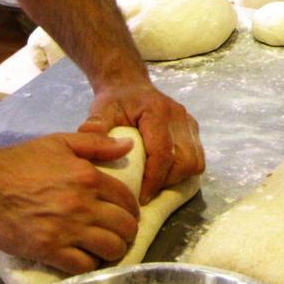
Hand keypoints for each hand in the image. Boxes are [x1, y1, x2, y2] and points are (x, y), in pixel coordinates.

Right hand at [0, 132, 138, 274]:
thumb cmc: (21, 161)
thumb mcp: (61, 142)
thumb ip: (97, 144)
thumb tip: (128, 145)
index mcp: (89, 177)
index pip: (127, 200)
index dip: (131, 210)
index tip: (126, 215)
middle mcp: (84, 204)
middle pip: (124, 227)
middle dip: (126, 232)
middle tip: (119, 234)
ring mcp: (67, 229)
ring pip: (109, 249)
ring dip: (112, 251)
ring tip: (105, 249)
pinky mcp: (49, 250)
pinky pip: (83, 266)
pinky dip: (89, 265)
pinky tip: (84, 259)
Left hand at [79, 82, 203, 203]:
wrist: (129, 85)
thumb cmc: (115, 101)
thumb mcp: (102, 110)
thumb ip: (96, 126)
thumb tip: (86, 141)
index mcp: (157, 111)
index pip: (163, 153)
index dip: (154, 180)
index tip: (141, 197)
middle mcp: (178, 116)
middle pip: (186, 160)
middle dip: (168, 181)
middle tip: (148, 189)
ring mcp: (188, 122)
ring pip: (195, 161)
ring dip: (178, 177)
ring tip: (157, 181)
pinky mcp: (192, 129)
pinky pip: (196, 157)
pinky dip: (183, 170)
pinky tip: (165, 172)